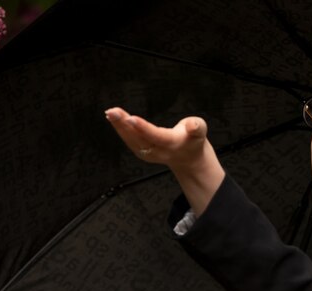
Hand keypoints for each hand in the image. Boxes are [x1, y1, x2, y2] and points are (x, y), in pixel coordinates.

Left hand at [105, 107, 224, 214]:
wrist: (188, 158)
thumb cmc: (193, 140)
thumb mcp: (201, 130)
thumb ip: (197, 127)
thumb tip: (192, 125)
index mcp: (173, 144)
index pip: (156, 136)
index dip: (143, 128)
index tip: (131, 118)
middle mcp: (159, 151)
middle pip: (139, 139)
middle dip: (125, 125)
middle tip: (113, 111)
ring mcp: (149, 154)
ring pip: (131, 141)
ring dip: (119, 126)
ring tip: (111, 113)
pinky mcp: (142, 152)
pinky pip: (129, 141)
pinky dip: (120, 129)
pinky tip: (114, 119)